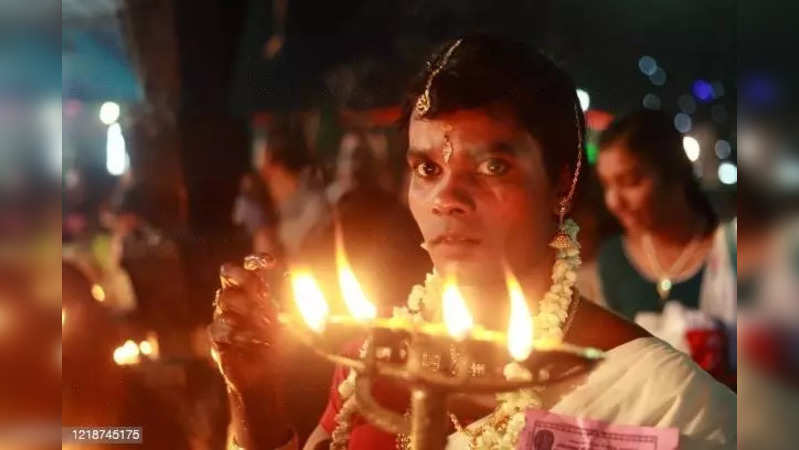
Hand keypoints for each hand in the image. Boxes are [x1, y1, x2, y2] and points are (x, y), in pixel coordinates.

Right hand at [208, 253, 279, 392]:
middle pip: (227, 274)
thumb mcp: (286, 320)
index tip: (272, 262)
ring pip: (223, 299)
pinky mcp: (217, 340)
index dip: (256, 260)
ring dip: (244, 308)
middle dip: (242, 276)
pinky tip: (249, 339)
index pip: (248, 267)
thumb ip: (286, 303)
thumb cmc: (276, 343)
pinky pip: (216, 328)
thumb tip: (295, 280)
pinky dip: (233, 332)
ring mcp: (223, 317)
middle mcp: (235, 300)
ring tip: (261, 324)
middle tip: (259, 290)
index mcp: (251, 291)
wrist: (266, 375)